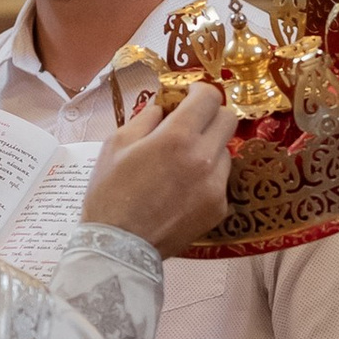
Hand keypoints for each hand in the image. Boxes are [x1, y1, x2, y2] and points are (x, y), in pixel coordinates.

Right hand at [81, 86, 235, 256]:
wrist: (119, 247)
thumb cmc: (110, 193)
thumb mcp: (116, 144)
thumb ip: (145, 118)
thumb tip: (163, 106)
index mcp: (177, 137)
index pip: (209, 97)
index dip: (198, 91)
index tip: (187, 97)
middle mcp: (204, 158)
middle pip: (228, 120)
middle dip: (210, 116)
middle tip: (190, 125)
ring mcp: (215, 186)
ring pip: (226, 151)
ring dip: (210, 148)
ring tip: (184, 163)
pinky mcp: (218, 208)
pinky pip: (221, 181)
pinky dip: (207, 177)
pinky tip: (184, 188)